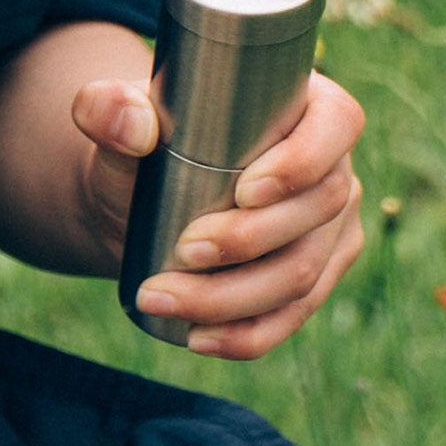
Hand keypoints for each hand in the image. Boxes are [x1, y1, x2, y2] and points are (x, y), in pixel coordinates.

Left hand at [72, 68, 365, 358]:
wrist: (142, 205)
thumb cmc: (146, 148)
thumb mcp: (118, 121)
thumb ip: (108, 108)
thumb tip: (131, 125)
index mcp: (310, 108)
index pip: (336, 126)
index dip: (301, 163)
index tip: (243, 191)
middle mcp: (334, 169)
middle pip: (318, 210)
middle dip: (250, 241)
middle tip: (182, 250)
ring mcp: (329, 232)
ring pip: (303, 276)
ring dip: (232, 297)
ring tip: (160, 298)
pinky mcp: (312, 282)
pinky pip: (291, 319)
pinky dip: (245, 335)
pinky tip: (197, 337)